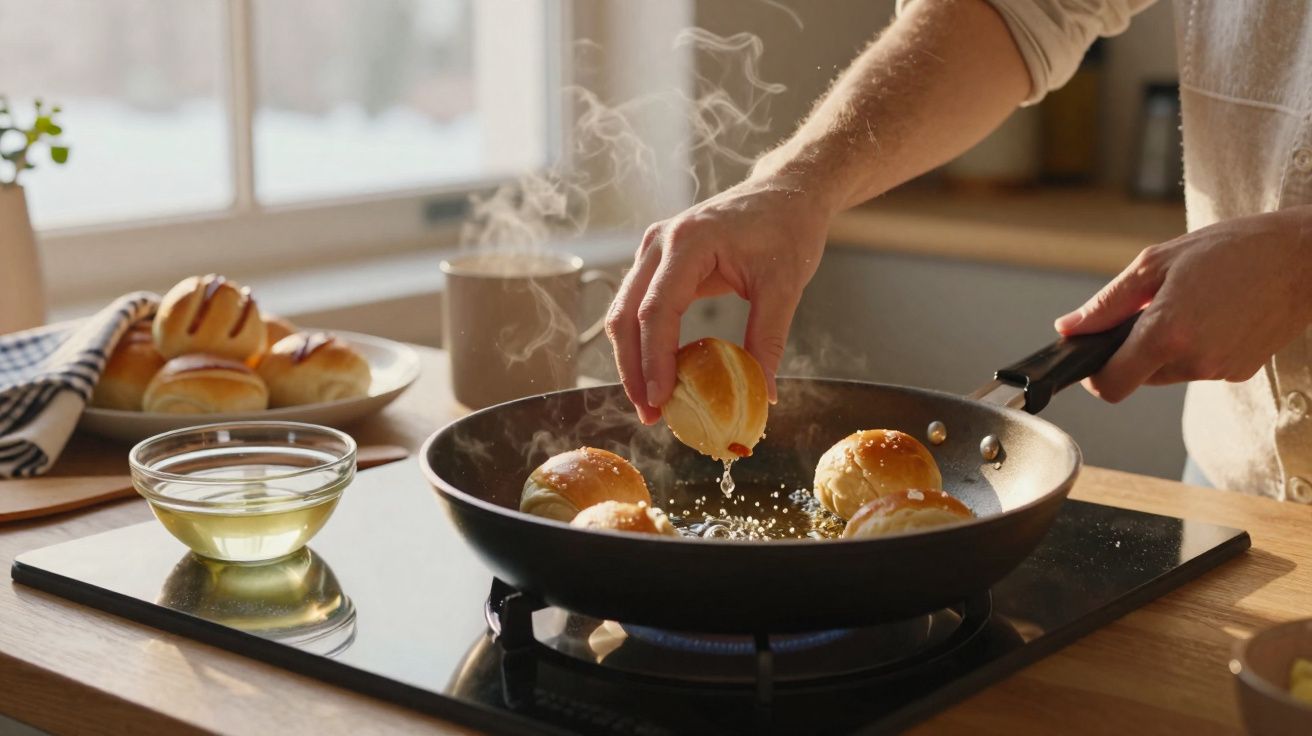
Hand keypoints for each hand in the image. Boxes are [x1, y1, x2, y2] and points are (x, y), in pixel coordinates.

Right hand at [605, 175, 832, 423]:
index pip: (657, 309)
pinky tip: (659, 374)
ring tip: (651, 403)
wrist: (784, 193)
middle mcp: (659, 243)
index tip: (661, 399)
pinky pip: (638, 307)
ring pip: (624, 313)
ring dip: (632, 360)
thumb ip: (769, 339)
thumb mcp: (784, 286)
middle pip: (626, 315)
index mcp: (689, 242)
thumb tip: (767, 395)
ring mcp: (653, 251)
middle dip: (633, 369)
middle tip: (650, 414)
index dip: (654, 359)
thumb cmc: (787, 230)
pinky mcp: (657, 262)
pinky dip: (643, 342)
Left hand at [1054, 207, 1311, 402]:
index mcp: (1166, 335)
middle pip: (1138, 377)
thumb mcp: (1156, 263)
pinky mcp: (1241, 371)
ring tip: (1189, 303)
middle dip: (1133, 350)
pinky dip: (1195, 346)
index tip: (1094, 355)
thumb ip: (1107, 303)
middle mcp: (1193, 361)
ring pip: (1168, 371)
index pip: (1111, 385)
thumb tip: (1068, 328)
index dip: (1095, 375)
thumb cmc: (1232, 249)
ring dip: (1165, 346)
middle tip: (1150, 308)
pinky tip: (1214, 313)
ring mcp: (1220, 370)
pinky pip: (1199, 366)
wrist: (1303, 256)